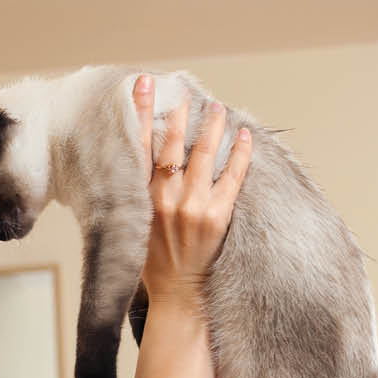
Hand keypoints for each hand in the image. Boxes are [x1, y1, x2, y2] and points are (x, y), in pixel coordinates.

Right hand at [132, 75, 251, 310]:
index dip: (139, 111)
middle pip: (172, 142)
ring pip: (203, 154)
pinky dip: (240, 154)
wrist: (175, 294)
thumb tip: (144, 157)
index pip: (138, 143)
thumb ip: (138, 191)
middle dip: (180, 113)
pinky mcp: (216, 216)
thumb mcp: (132, 221)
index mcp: (138, 195)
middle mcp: (163, 196)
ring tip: (217, 108)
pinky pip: (232, 177)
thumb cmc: (151, 259)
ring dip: (211, 127)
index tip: (143, 83)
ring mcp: (191, 205)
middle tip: (186, 93)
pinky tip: (245, 137)